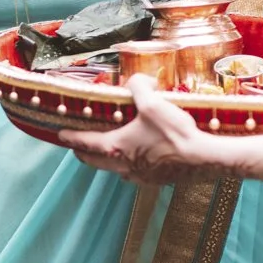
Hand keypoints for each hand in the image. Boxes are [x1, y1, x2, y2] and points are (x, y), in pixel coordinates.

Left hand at [63, 75, 232, 183]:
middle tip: (77, 147)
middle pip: (95, 161)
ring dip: (106, 162)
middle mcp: (123, 165)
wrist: (203, 158)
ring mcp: (140, 176)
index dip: (71, 137)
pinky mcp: (156, 181)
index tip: (60, 135)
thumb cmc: (174, 132)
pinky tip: (137, 160)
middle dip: (83, 153)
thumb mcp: (153, 102)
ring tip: (106, 153)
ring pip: (114, 170)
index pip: (86, 142)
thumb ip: (139, 87)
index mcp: (116, 146)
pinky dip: (128, 167)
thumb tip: (135, 81)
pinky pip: (134, 174)